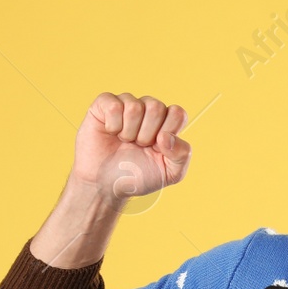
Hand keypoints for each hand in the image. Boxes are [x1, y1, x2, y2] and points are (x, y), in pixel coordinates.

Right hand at [74, 92, 191, 202]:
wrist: (106, 184)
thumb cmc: (137, 176)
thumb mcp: (170, 173)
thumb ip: (182, 154)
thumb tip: (166, 135)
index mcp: (166, 122)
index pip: (177, 113)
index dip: (168, 132)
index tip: (157, 148)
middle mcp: (148, 109)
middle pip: (156, 107)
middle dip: (146, 135)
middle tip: (138, 146)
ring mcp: (126, 104)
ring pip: (134, 107)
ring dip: (128, 132)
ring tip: (124, 141)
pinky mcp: (105, 104)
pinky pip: (114, 106)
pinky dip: (113, 126)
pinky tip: (111, 133)